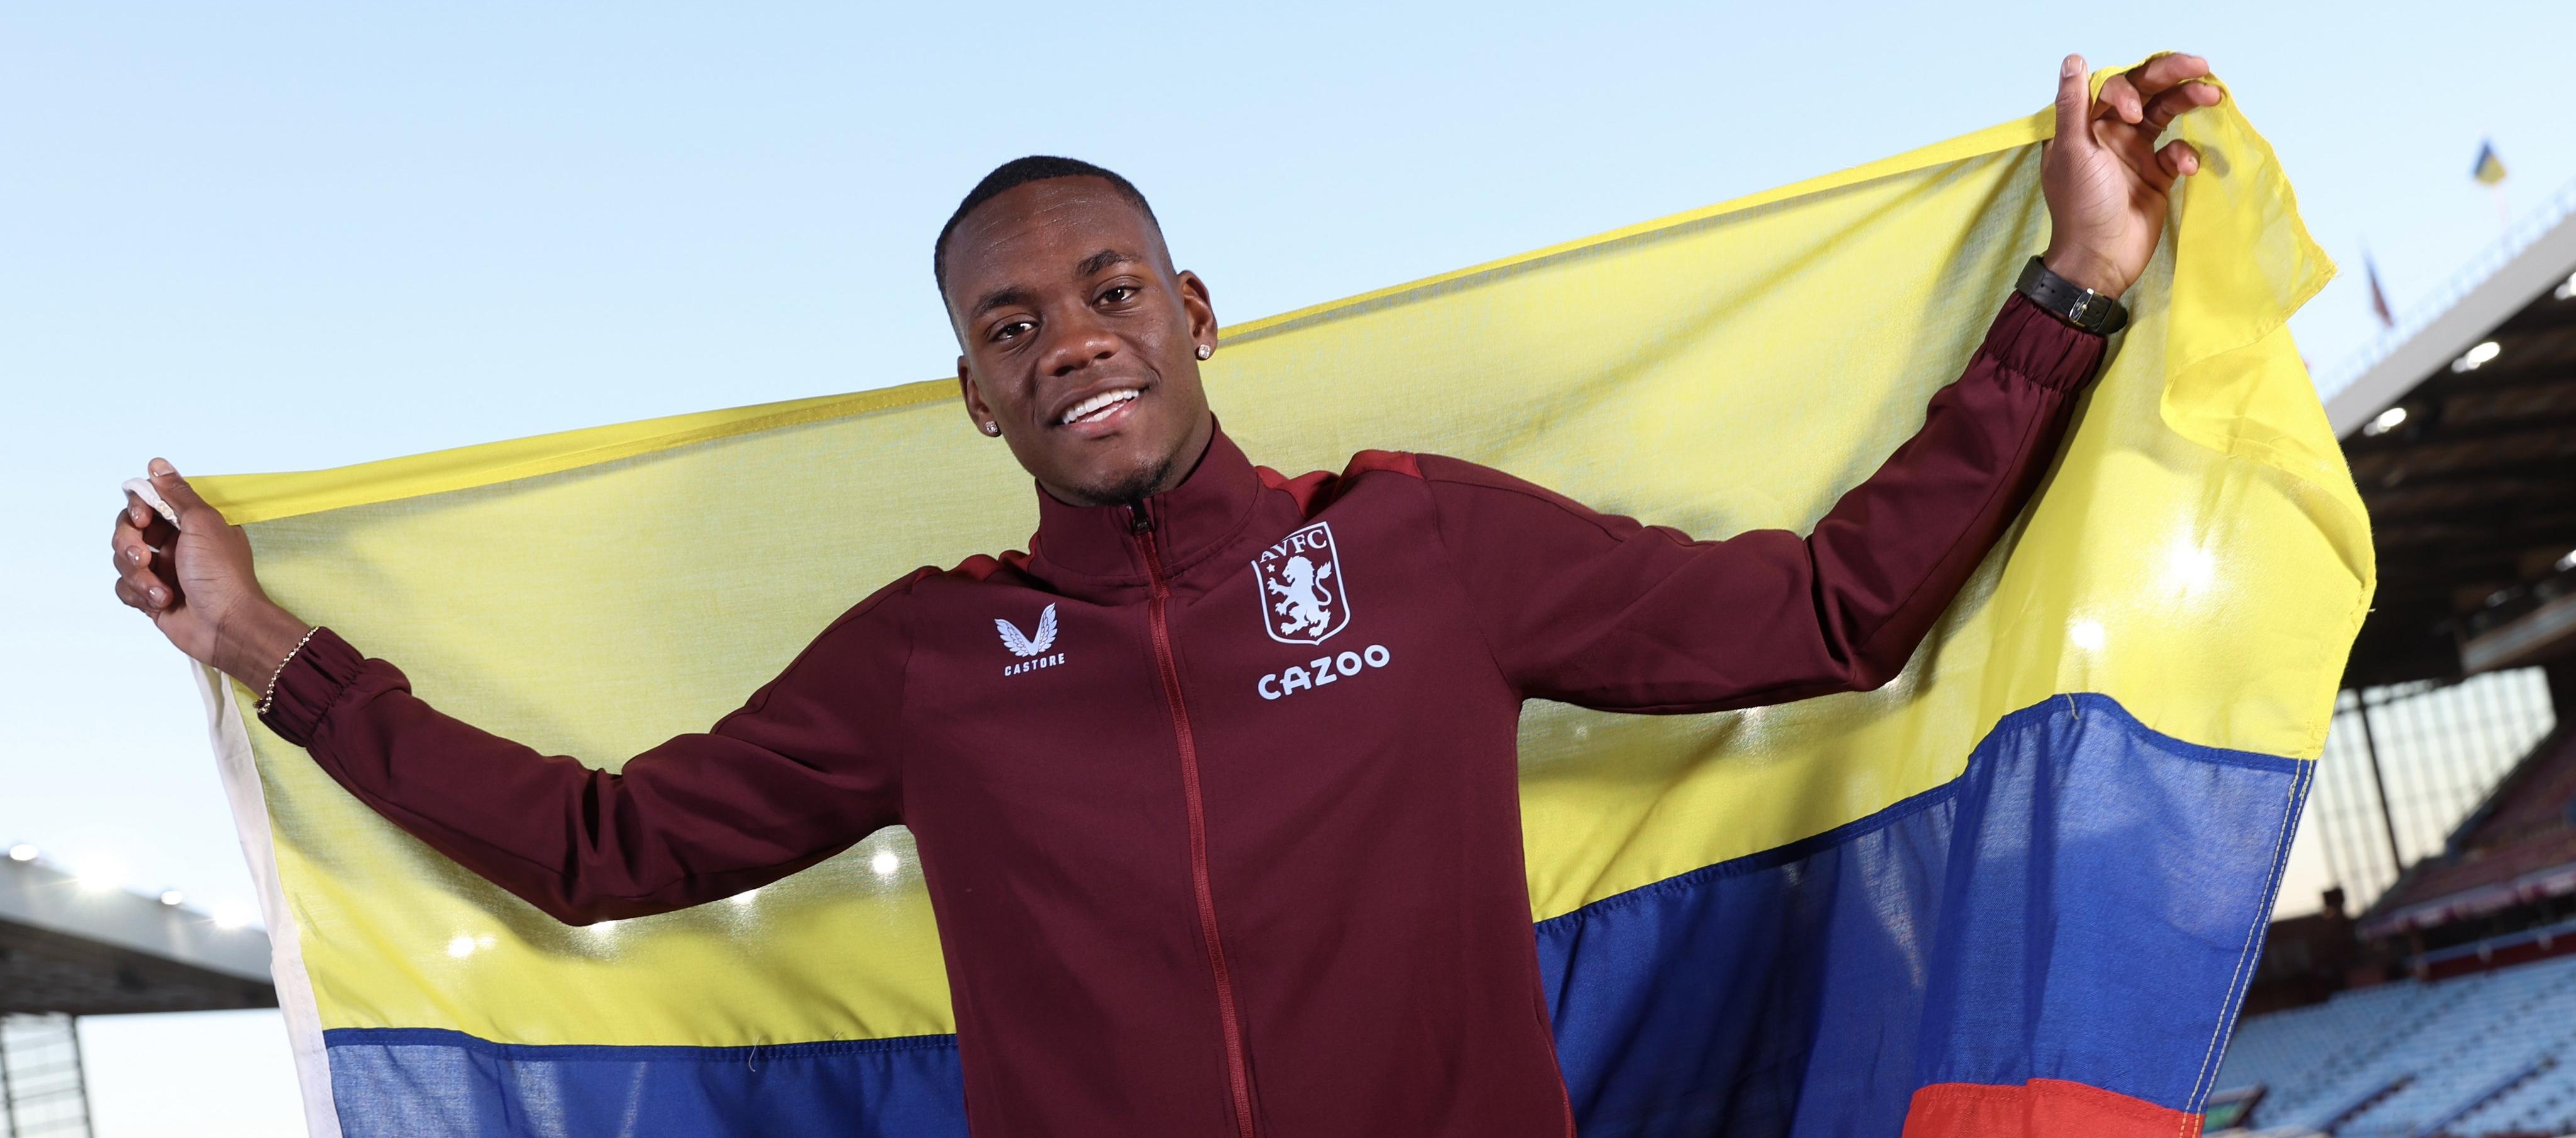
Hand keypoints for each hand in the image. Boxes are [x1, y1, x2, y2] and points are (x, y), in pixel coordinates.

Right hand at [110, 458, 310, 684]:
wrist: (226, 626)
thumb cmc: (222, 574)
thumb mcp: (203, 523)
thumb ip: (177, 494)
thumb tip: (157, 464)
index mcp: (188, 524)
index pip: (145, 504)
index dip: (136, 510)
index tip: (142, 520)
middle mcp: (174, 544)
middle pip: (126, 531)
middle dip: (128, 545)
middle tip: (144, 558)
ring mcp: (161, 571)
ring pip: (122, 561)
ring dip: (138, 576)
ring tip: (161, 591)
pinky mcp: (151, 597)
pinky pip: (124, 588)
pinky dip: (138, 594)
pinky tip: (160, 603)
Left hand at [2040, 52, 2222, 296]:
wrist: (2100, 259)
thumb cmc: (2081, 206)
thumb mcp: (2072, 151)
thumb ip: (2073, 105)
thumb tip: (2072, 60)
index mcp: (2085, 126)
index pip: (2114, 87)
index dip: (2130, 88)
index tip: (2134, 111)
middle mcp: (2110, 134)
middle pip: (2144, 92)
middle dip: (2171, 77)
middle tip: (2201, 65)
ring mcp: (2134, 153)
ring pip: (2165, 114)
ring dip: (2187, 102)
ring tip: (2212, 95)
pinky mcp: (2157, 175)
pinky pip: (2176, 152)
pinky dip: (2185, 154)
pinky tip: (2185, 167)